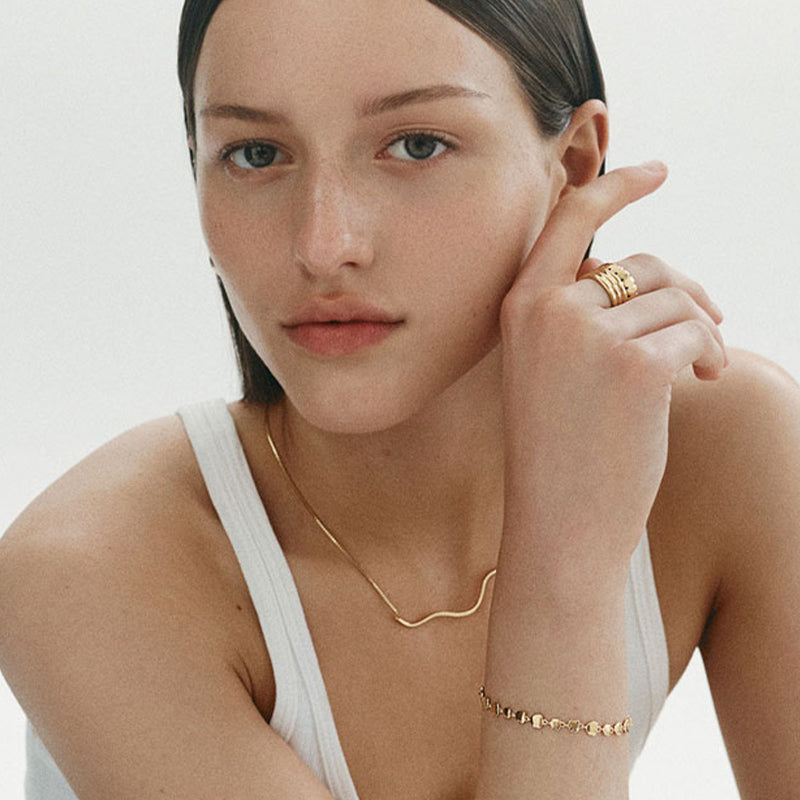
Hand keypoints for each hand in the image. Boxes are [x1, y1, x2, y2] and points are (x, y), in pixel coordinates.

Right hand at [499, 162, 726, 583]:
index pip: (570, 220)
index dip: (617, 186)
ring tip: (698, 366)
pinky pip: (694, 332)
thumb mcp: (549, 369)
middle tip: (709, 320)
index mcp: (521, 308)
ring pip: (676, 299)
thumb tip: (641, 274)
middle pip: (646, 265)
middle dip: (687, 290)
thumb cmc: (558, 450)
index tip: (655, 170)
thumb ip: (580, 314)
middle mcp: (548, 311)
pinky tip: (702, 380)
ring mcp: (587, 336)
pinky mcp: (634, 366)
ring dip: (700, 330)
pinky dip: (709, 352)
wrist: (559, 522)